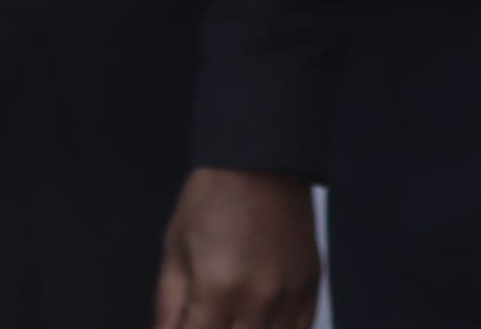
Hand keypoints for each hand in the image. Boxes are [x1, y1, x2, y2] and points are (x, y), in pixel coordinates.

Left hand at [156, 167, 318, 328]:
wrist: (258, 166)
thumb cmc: (208, 203)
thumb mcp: (174, 248)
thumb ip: (169, 303)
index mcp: (217, 288)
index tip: (186, 324)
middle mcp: (258, 300)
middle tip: (208, 315)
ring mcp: (289, 298)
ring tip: (231, 314)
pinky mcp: (311, 290)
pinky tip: (258, 320)